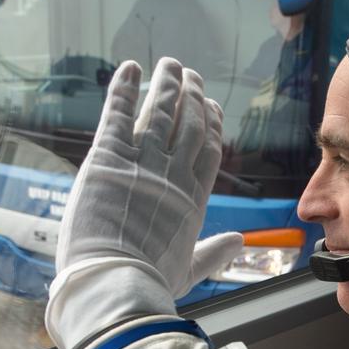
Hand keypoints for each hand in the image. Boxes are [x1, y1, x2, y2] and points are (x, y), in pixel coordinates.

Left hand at [45, 58, 241, 348]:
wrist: (116, 282)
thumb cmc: (150, 283)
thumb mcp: (188, 270)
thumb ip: (213, 254)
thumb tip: (239, 243)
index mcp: (194, 198)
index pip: (209, 150)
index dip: (211, 124)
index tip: (212, 106)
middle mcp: (174, 172)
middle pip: (190, 123)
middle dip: (192, 96)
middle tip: (191, 76)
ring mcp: (143, 160)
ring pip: (161, 111)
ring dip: (166, 84)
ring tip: (170, 65)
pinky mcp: (108, 155)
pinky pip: (118, 111)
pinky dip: (124, 87)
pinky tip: (130, 68)